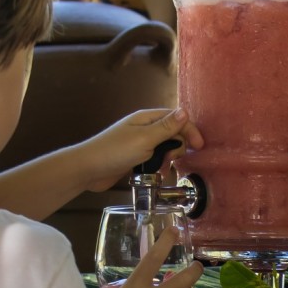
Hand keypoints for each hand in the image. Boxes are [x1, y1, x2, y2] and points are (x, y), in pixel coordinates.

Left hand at [77, 108, 204, 193]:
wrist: (88, 169)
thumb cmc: (115, 151)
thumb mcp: (145, 139)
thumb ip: (166, 127)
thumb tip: (185, 111)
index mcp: (147, 118)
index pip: (176, 118)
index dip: (190, 130)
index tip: (199, 147)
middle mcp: (144, 128)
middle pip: (172, 133)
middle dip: (178, 147)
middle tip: (173, 160)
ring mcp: (139, 143)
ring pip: (164, 148)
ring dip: (168, 159)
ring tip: (163, 169)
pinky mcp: (134, 157)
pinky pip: (154, 159)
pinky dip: (159, 166)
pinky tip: (157, 175)